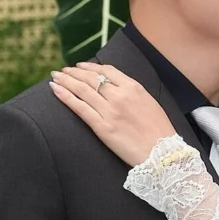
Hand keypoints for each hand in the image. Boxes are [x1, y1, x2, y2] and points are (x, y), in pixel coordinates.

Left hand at [50, 62, 175, 166]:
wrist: (162, 153)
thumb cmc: (159, 131)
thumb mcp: (150, 103)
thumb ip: (133, 93)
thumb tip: (117, 87)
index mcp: (134, 88)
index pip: (107, 70)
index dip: (90, 67)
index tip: (79, 66)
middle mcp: (120, 95)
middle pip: (91, 78)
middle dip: (73, 72)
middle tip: (62, 71)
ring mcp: (110, 111)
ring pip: (82, 90)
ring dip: (66, 80)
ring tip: (55, 77)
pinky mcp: (102, 127)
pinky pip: (80, 108)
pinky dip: (65, 97)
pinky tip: (55, 90)